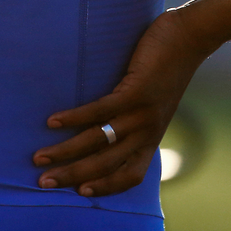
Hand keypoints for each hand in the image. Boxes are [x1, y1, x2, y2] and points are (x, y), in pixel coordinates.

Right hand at [33, 9, 211, 196]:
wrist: (190, 38)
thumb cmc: (168, 68)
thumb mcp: (155, 103)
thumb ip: (135, 118)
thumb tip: (105, 123)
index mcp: (152, 137)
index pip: (131, 175)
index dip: (105, 187)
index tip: (80, 192)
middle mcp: (147, 131)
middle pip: (106, 164)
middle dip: (73, 176)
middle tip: (44, 182)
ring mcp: (142, 113)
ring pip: (98, 141)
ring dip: (65, 152)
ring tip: (40, 157)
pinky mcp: (136, 91)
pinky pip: (100, 111)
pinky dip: (74, 118)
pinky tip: (53, 121)